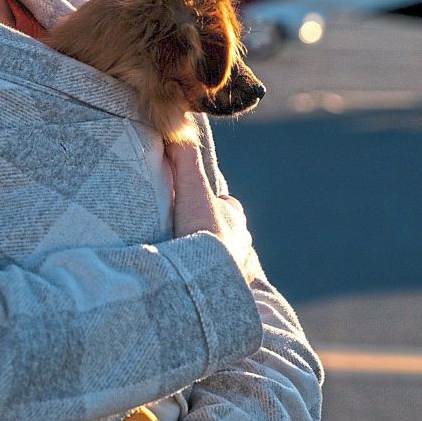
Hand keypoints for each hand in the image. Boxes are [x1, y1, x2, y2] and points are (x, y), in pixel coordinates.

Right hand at [165, 139, 257, 284]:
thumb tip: (179, 129)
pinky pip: (220, 283)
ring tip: (189, 261)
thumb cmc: (202, 231)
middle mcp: (242, 241)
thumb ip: (184, 157)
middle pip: (226, 231)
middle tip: (186, 233)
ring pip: (225, 257)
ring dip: (211, 257)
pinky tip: (196, 283)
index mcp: (234, 216)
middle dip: (210, 230)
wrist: (209, 277)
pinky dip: (210, 280)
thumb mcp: (191, 186)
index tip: (190, 203)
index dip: (207, 201)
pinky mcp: (230, 291)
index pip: (224, 204)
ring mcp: (238, 268)